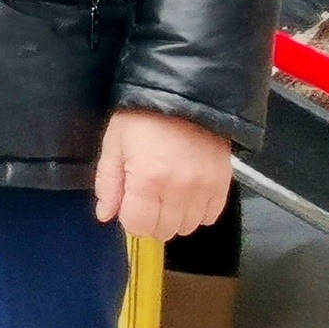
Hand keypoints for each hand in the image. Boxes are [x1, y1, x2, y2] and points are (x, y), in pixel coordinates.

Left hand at [95, 109, 233, 239]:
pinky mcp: (223, 186)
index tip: (129, 204)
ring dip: (174, 217)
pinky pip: (210, 217)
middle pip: (163, 231)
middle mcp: (178, 190)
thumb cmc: (142, 117)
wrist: (185, 96)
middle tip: (146, 197)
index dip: (129, 218)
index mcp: (147, 179)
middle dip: (150, 219)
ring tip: (167, 192)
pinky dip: (197, 211)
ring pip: (187, 227)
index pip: (138, 225)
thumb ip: (108, 182)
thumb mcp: (114, 142)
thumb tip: (105, 215)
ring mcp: (204, 190)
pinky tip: (186, 192)